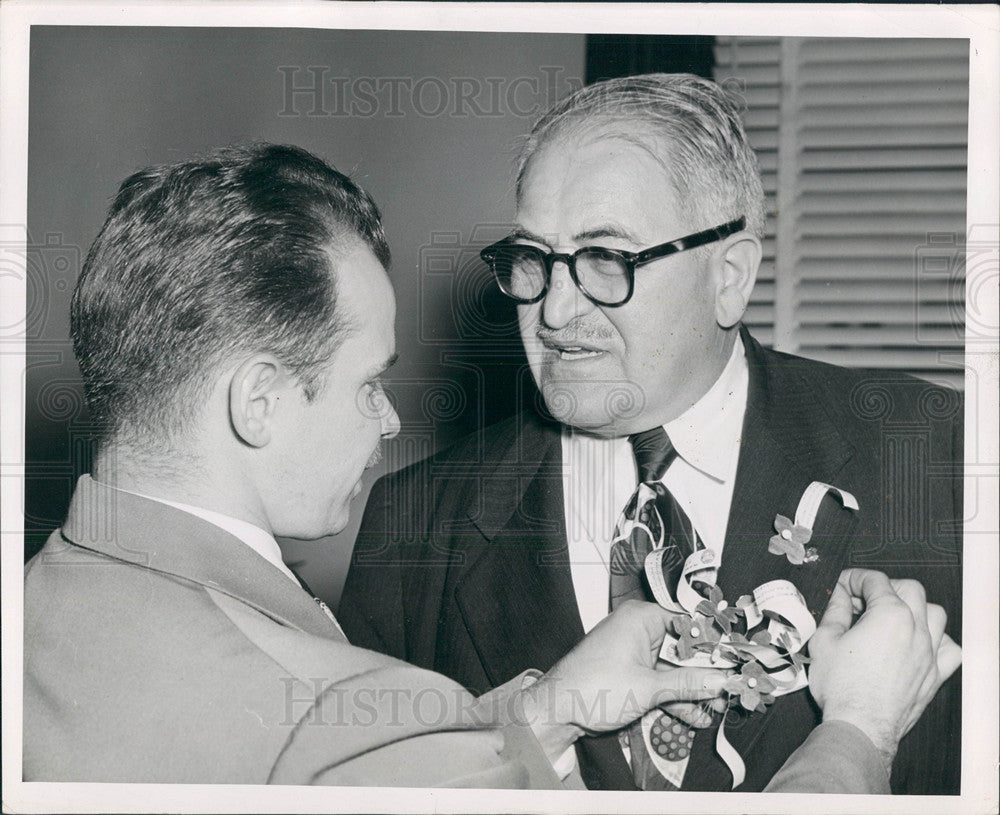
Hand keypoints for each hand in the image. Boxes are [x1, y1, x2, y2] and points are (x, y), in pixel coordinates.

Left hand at [522, 600, 727, 761]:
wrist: (555, 711)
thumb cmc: (592, 687)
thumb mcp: (649, 687)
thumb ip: (688, 683)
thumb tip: (720, 680)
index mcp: (641, 618)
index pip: (688, 622)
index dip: (713, 642)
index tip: (735, 659)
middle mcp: (637, 629)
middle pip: (682, 647)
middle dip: (706, 673)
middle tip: (730, 689)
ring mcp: (632, 652)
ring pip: (672, 668)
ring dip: (693, 690)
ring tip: (718, 708)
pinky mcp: (628, 673)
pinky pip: (659, 680)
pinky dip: (674, 697)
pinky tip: (695, 716)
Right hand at [807, 569, 960, 772]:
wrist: (860, 726)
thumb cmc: (842, 688)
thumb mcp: (824, 640)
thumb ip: (834, 611)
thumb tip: (839, 596)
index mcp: (889, 615)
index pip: (874, 580)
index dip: (854, 578)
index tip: (843, 586)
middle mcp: (915, 629)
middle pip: (910, 589)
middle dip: (885, 586)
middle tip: (863, 599)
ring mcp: (929, 653)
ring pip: (936, 613)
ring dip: (915, 607)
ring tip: (894, 616)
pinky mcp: (934, 675)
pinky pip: (950, 649)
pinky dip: (939, 640)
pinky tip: (920, 642)